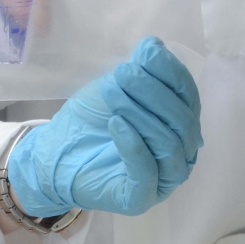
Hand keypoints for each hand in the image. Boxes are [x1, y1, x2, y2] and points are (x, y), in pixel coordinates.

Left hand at [6, 37, 201, 217]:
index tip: (144, 55)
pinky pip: (148, 172)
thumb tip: (155, 46)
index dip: (172, 74)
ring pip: (169, 145)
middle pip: (183, 121)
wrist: (55, 153)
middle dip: (153, 92)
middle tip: (121, 74)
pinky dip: (134, 144)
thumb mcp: (115, 86)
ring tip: (113, 96)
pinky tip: (115, 123)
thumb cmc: (91, 120)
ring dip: (140, 114)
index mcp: (180, 123)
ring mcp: (163, 179)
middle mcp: (180, 153)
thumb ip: (140, 69)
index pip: (189, 97)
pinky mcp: (141, 198)